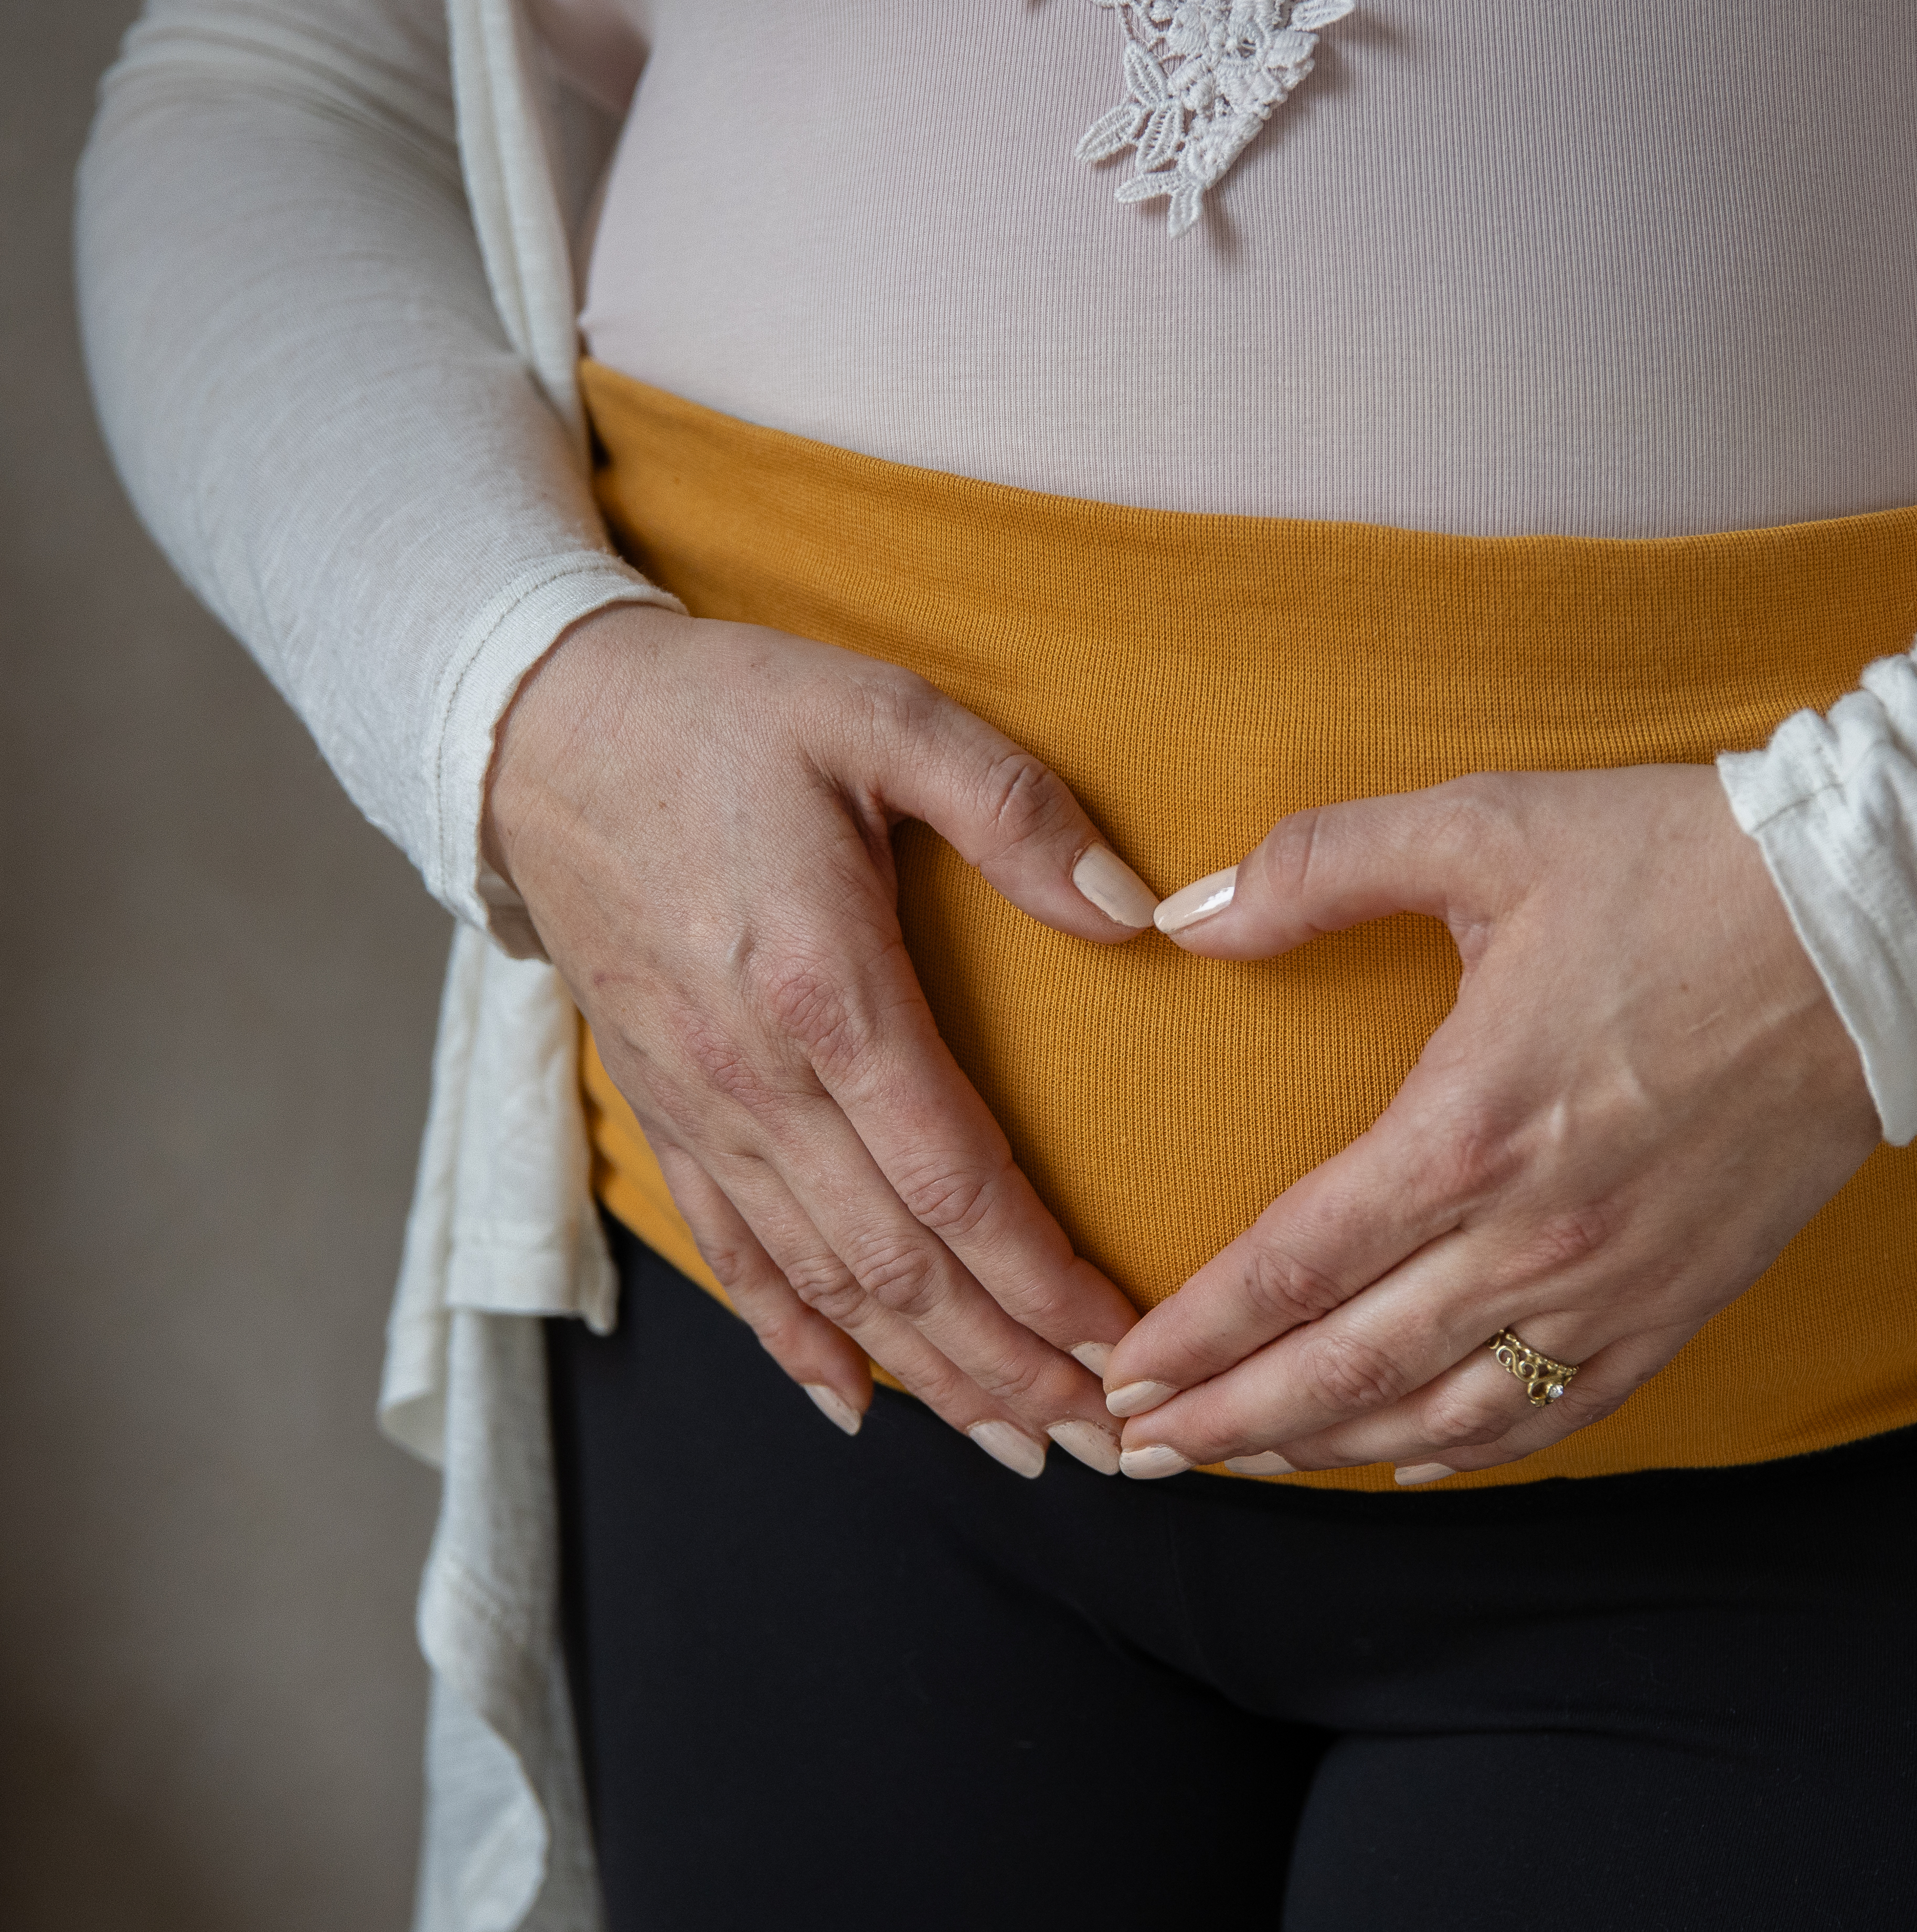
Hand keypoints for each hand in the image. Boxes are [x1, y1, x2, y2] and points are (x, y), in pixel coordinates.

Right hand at [487, 603, 1157, 1473]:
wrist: (539, 729)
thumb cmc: (727, 713)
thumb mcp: (883, 713)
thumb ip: (1013, 807)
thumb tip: (1135, 911)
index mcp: (825, 988)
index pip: (956, 1181)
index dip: (1046, 1283)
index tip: (1130, 1347)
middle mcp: (758, 1079)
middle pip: (899, 1266)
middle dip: (1010, 1367)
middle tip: (1113, 1441)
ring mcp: (703, 1109)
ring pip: (826, 1284)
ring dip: (929, 1377)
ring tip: (1024, 1446)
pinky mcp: (666, 1113)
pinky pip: (734, 1254)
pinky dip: (794, 1339)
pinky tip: (856, 1403)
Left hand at [1100, 765, 1880, 1481]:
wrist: (1880, 924)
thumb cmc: (1684, 865)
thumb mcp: (1489, 825)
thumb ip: (1322, 865)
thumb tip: (1183, 915)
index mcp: (1467, 1128)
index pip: (1289, 1268)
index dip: (1193, 1336)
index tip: (1120, 1372)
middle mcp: (1534, 1235)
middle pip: (1345, 1370)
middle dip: (1230, 1422)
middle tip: (1144, 1451)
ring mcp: (1615, 1283)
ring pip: (1444, 1414)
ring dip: (1331, 1449)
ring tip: (1248, 1461)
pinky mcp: (1685, 1299)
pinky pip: (1560, 1412)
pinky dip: (1471, 1452)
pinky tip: (1411, 1457)